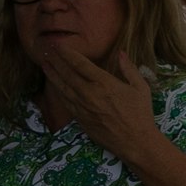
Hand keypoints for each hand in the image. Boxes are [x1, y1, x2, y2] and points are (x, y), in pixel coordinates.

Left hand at [35, 47, 161, 163]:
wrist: (135, 141)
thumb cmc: (141, 113)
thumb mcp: (141, 87)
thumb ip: (129, 69)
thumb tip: (121, 53)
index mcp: (104, 83)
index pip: (80, 64)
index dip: (67, 53)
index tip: (58, 44)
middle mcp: (89, 93)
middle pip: (67, 74)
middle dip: (55, 60)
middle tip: (45, 49)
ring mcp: (82, 107)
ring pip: (62, 88)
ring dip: (52, 74)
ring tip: (44, 64)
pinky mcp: (80, 119)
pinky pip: (65, 102)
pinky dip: (58, 91)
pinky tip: (54, 85)